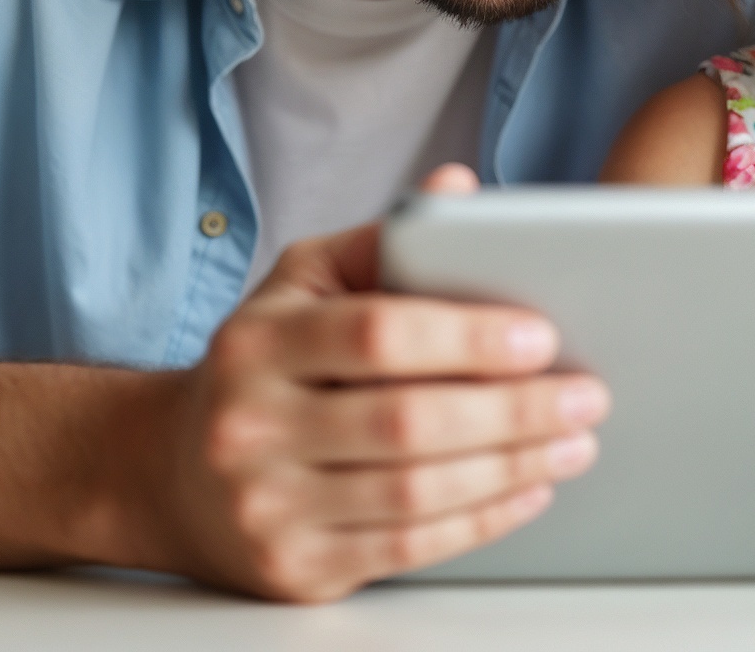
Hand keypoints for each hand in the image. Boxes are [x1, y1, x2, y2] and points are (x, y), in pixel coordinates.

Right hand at [145, 165, 606, 601]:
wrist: (169, 473)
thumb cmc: (260, 366)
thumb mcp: (301, 285)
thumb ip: (384, 241)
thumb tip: (457, 187)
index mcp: (258, 343)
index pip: (375, 335)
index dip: (468, 338)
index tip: (543, 336)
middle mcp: (251, 427)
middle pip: (406, 423)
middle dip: (513, 411)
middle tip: (585, 394)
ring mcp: (268, 505)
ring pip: (415, 494)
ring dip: (512, 468)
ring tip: (573, 442)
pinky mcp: (295, 567)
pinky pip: (408, 547)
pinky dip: (482, 520)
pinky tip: (528, 489)